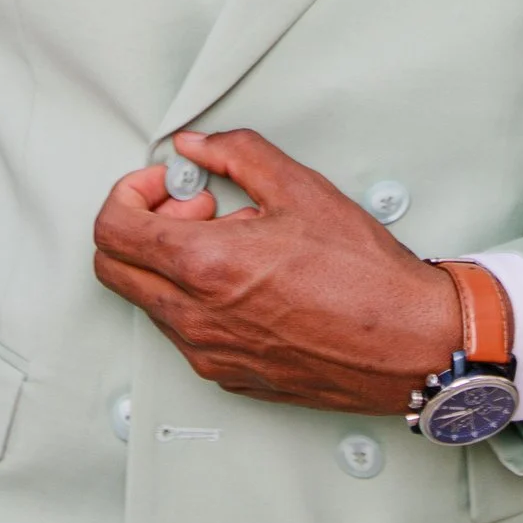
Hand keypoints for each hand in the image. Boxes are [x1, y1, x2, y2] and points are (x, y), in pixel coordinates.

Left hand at [92, 124, 466, 415]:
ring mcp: (209, 354)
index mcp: (205, 266)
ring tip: (235, 243)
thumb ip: (236, 153)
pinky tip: (246, 281)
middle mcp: (196, 318)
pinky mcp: (230, 377)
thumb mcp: (301, 189)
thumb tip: (196, 145)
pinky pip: (185, 333)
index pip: (112, 229)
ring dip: (173, 263)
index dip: (130, 193)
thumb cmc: (367, 277)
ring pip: (150, 301)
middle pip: (114, 269)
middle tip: (193, 209)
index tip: (166, 184)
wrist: (411, 343)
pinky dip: (197, 299)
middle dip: (141, 226)